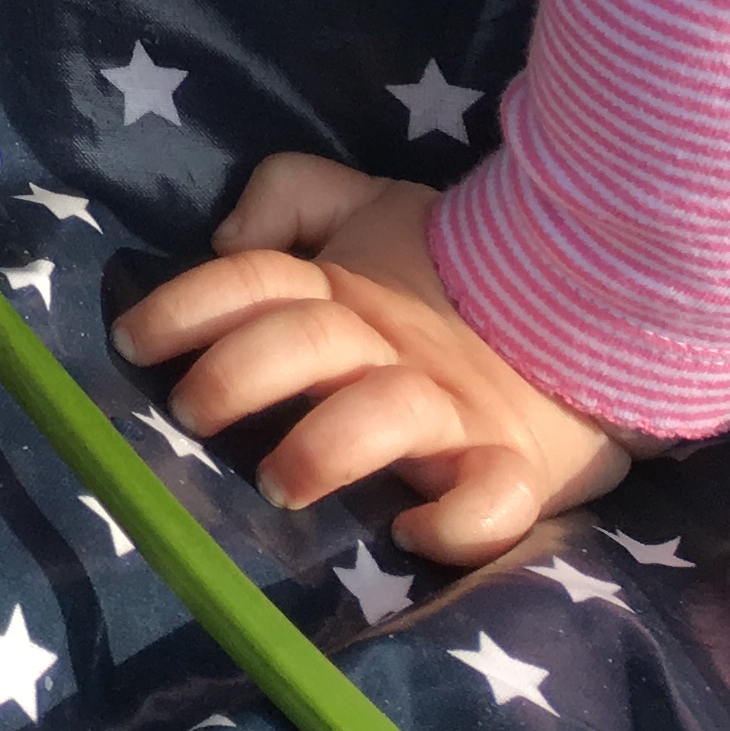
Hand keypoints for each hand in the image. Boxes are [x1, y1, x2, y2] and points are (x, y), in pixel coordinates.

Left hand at [110, 154, 650, 564]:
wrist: (598, 305)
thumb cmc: (452, 270)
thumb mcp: (369, 209)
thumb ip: (292, 197)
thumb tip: (225, 237)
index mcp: (348, 288)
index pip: (254, 278)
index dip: (187, 304)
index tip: (131, 342)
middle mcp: (392, 346)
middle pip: (306, 340)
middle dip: (238, 372)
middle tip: (193, 413)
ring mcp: (456, 408)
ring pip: (387, 417)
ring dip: (326, 446)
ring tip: (281, 484)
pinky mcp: (519, 465)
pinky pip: (496, 500)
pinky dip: (460, 521)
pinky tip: (417, 533)